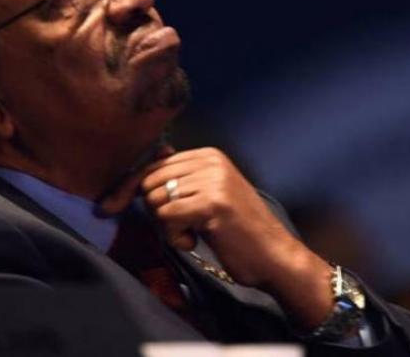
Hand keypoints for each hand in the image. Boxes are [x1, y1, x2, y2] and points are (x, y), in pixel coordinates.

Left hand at [139, 147, 333, 327]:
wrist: (274, 255)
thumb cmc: (240, 230)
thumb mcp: (210, 195)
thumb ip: (183, 177)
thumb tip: (156, 154)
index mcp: (210, 156)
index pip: (154, 165)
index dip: (138, 191)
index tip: (134, 208)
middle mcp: (212, 162)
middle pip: (150, 182)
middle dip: (155, 211)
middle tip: (179, 228)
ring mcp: (214, 181)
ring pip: (156, 200)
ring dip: (166, 226)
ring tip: (191, 234)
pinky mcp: (213, 203)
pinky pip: (167, 217)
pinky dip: (174, 237)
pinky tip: (193, 242)